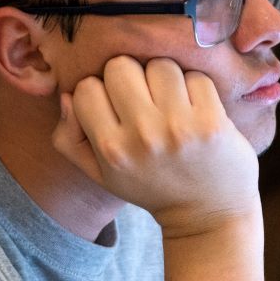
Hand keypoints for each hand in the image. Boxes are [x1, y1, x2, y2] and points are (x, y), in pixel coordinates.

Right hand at [53, 56, 259, 235]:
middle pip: (121, 66)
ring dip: (166, 79)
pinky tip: (197, 109)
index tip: (117, 105)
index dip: (101, 91)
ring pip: (160, 65)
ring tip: (173, 102)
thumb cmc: (153, 188)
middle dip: (132, 76)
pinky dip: (196, 88)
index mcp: (111, 149)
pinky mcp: (212, 121)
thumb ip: (70, 139)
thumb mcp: (102, 175)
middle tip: (146, 97)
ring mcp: (179, 127)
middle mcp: (142, 135)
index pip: (86, 88)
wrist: (210, 214)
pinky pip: (196, 77)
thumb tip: (67, 96)